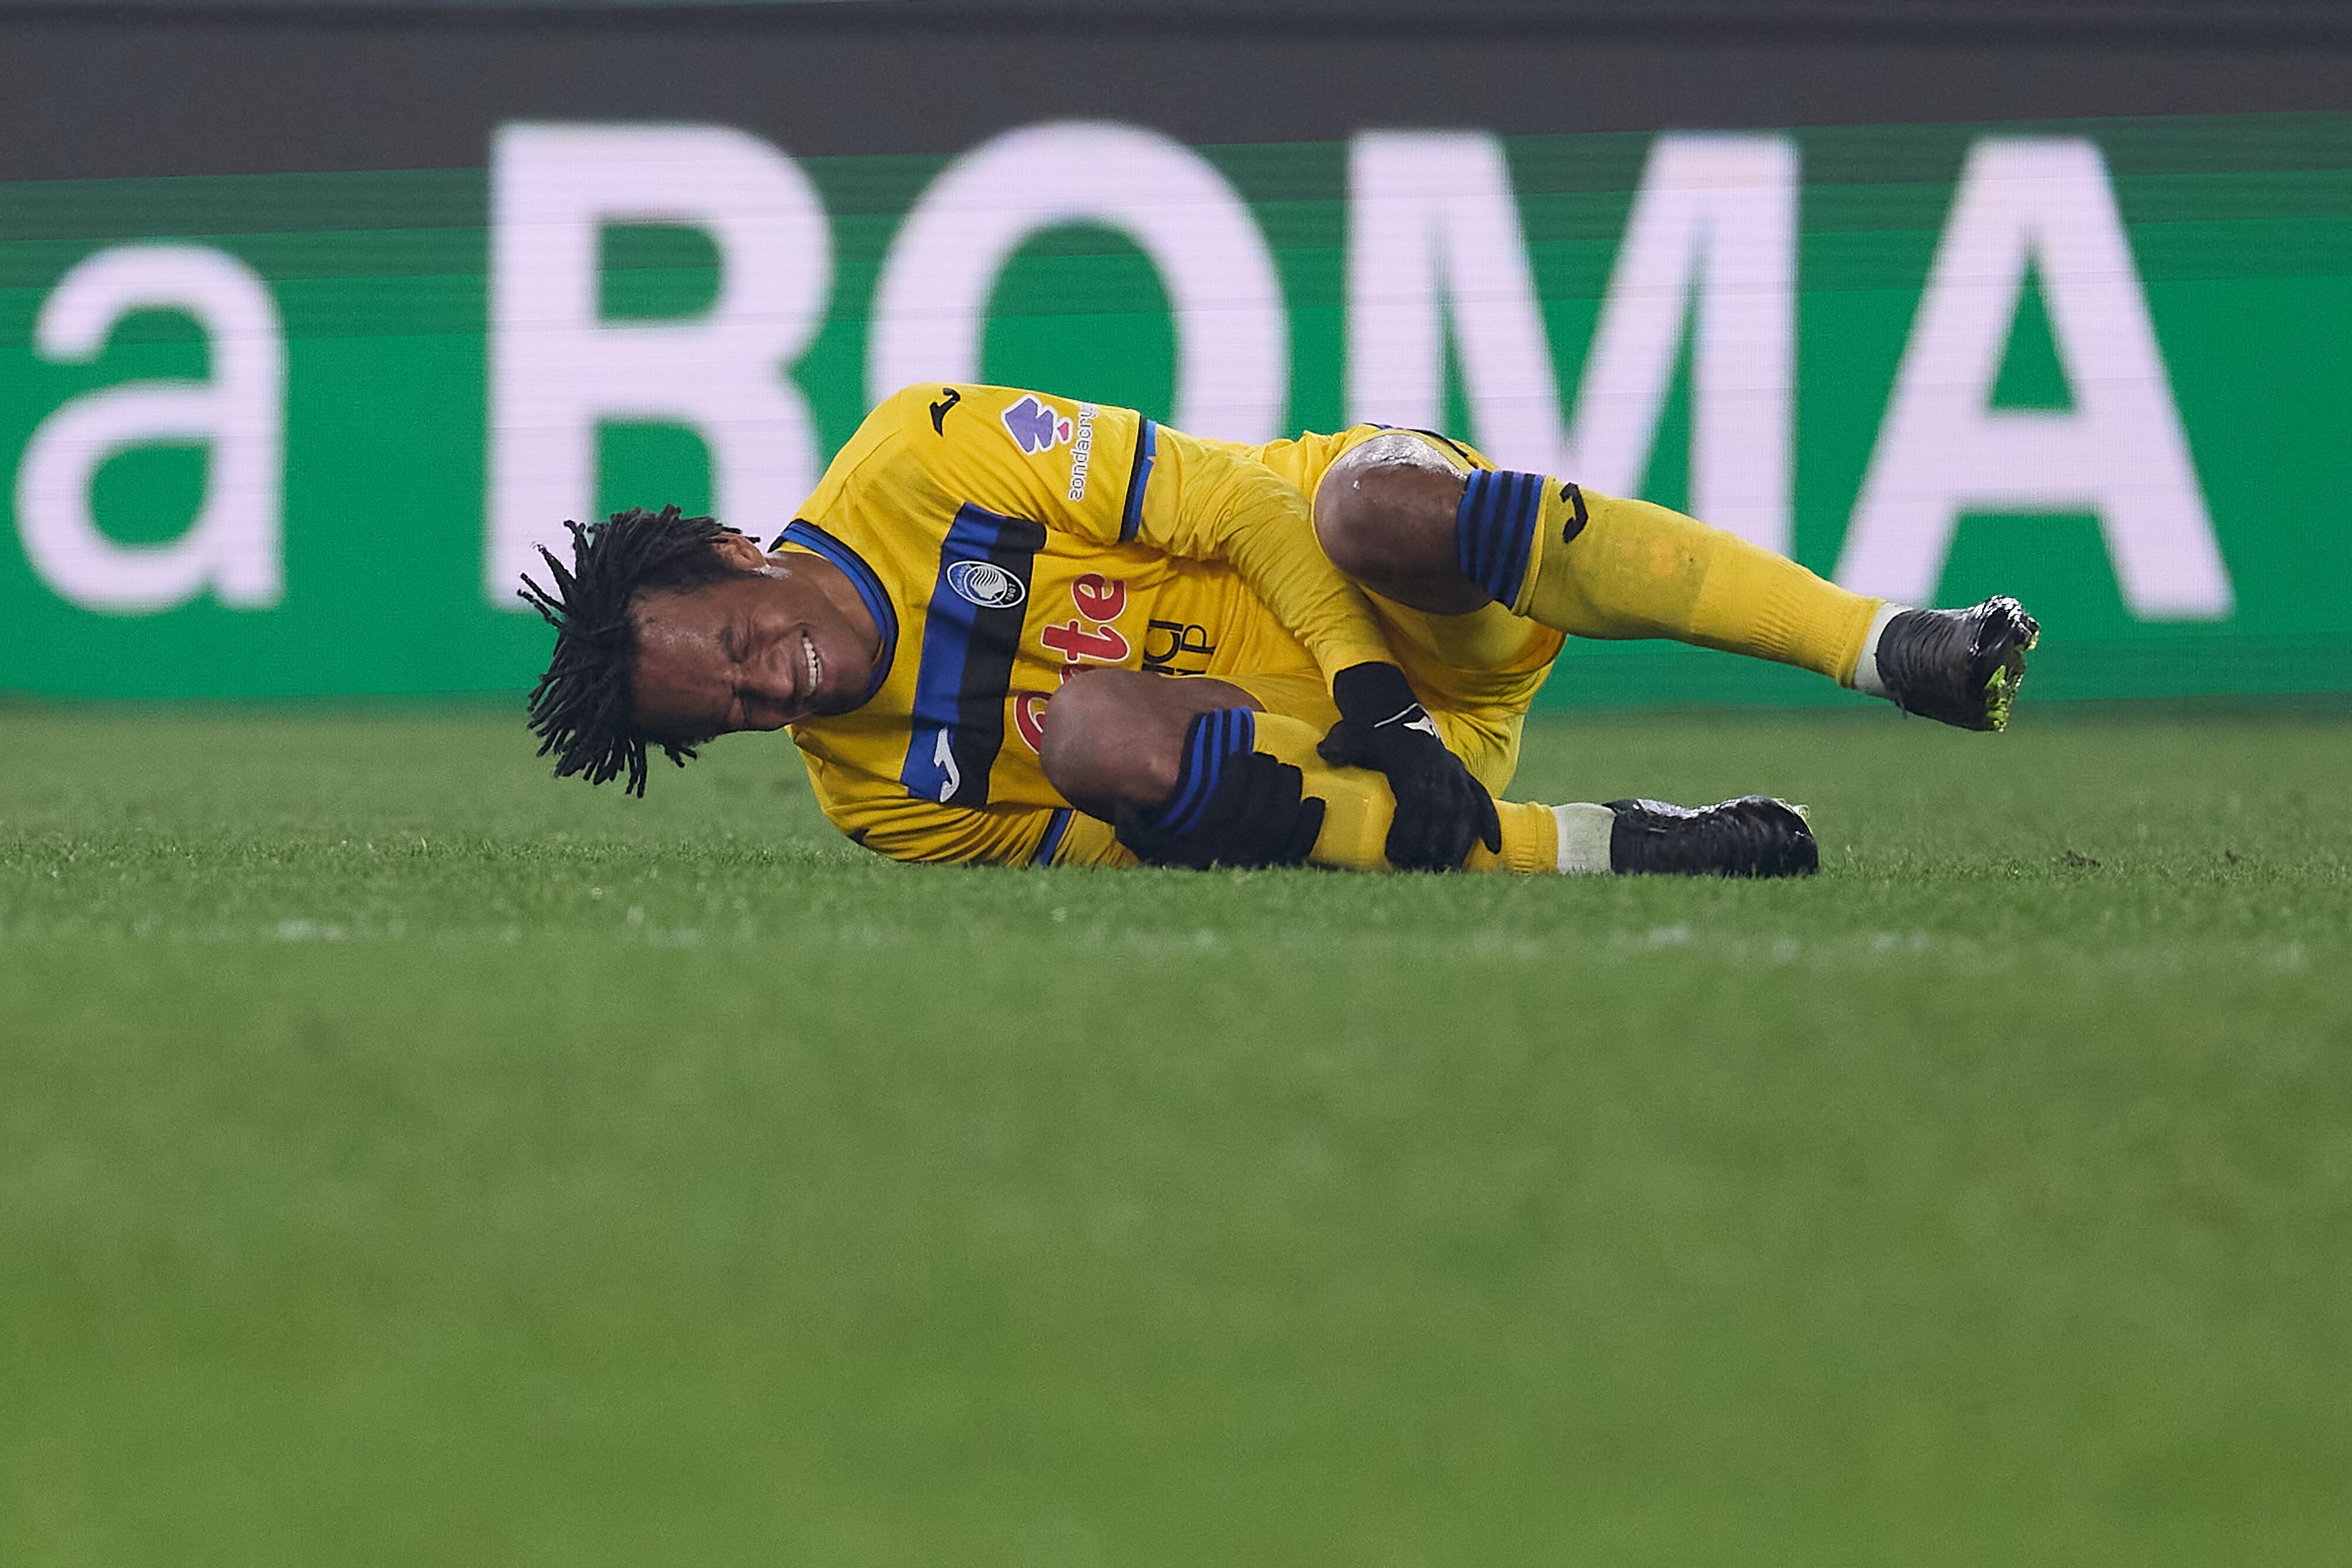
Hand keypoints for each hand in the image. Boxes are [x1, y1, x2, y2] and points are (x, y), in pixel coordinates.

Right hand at [1115, 748, 1326, 868]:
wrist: (1203, 914)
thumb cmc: (1177, 867)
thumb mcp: (1147, 849)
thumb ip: (1132, 826)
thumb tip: (1123, 803)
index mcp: (1203, 845)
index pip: (1227, 804)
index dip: (1237, 773)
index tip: (1237, 756)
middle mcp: (1234, 855)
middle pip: (1260, 808)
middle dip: (1265, 776)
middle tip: (1263, 759)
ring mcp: (1261, 865)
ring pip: (1283, 821)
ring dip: (1288, 791)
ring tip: (1285, 772)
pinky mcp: (1281, 873)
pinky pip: (1301, 846)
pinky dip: (1310, 824)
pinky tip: (1312, 803)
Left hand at [1319, 662, 1500, 870]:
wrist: (1393, 714)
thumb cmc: (1370, 734)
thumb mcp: (1352, 736)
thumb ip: (1342, 745)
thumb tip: (1326, 752)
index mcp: (1413, 762)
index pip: (1415, 801)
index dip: (1407, 830)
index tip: (1394, 854)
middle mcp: (1440, 769)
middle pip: (1442, 813)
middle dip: (1432, 845)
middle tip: (1417, 871)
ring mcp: (1455, 774)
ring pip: (1465, 812)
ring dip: (1458, 843)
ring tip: (1446, 869)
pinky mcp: (1465, 778)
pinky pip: (1483, 802)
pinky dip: (1489, 824)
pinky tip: (1492, 848)